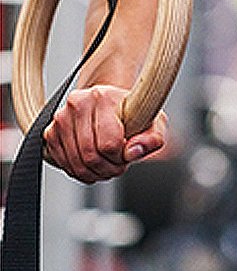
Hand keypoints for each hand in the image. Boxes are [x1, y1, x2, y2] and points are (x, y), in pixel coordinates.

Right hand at [42, 85, 167, 184]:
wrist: (110, 105)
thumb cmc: (132, 115)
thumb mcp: (153, 123)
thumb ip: (152, 139)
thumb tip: (133, 152)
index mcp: (103, 97)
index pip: (109, 143)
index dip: (121, 158)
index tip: (127, 154)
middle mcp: (77, 103)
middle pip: (91, 156)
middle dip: (109, 169)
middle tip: (119, 165)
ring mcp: (60, 118)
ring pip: (76, 164)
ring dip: (95, 173)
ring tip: (108, 165)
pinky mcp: (50, 133)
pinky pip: (64, 165)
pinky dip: (80, 172)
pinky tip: (93, 164)